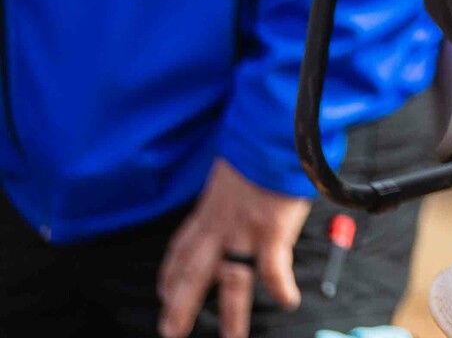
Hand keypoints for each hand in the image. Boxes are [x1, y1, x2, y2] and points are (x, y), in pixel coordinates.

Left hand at [155, 159, 309, 337]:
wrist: (272, 134)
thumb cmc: (258, 143)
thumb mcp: (232, 166)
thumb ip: (231, 188)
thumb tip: (238, 191)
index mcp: (208, 210)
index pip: (181, 248)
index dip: (170, 274)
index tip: (163, 291)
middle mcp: (220, 226)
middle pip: (193, 273)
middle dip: (181, 304)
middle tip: (170, 331)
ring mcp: (244, 232)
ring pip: (232, 281)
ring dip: (232, 314)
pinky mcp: (271, 232)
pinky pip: (273, 269)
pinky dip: (281, 288)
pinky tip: (288, 301)